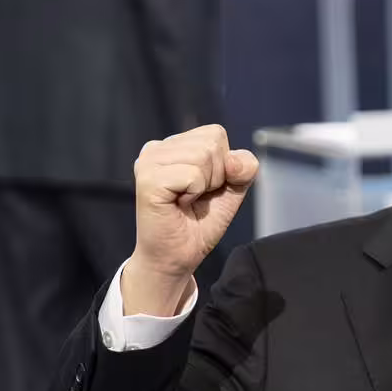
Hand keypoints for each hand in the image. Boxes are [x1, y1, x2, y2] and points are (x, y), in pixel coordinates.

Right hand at [123, 125, 257, 315]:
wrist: (178, 256)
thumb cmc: (198, 224)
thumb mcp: (232, 189)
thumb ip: (243, 167)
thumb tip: (234, 160)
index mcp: (173, 146)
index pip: (216, 134)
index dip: (223, 164)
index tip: (205, 188)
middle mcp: (157, 148)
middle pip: (212, 143)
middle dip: (215, 175)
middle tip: (194, 197)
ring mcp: (148, 162)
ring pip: (203, 156)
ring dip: (204, 185)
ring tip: (186, 201)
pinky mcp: (147, 179)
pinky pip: (193, 175)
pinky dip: (195, 193)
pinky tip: (178, 204)